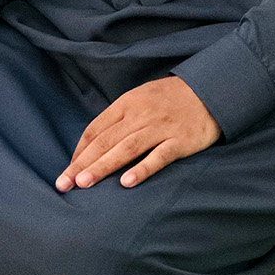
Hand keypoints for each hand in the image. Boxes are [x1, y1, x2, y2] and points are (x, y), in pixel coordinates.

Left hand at [56, 76, 219, 192]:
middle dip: (82, 164)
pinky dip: (142, 169)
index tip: (68, 170)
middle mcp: (140, 115)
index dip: (79, 151)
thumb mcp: (140, 98)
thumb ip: (119, 118)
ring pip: (126, 149)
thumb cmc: (170, 98)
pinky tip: (127, 183)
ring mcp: (160, 128)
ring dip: (103, 167)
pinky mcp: (180, 141)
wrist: (210, 90)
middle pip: (105, 141)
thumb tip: (94, 144)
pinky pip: (159, 156)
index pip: (95, 129)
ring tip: (84, 184)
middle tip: (63, 184)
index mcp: (127, 104)